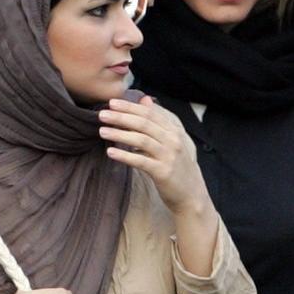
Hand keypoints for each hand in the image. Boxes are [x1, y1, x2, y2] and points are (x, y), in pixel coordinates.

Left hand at [100, 96, 209, 214]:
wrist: (191, 194)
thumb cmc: (178, 166)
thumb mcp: (172, 140)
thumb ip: (159, 121)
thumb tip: (145, 100)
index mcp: (175, 130)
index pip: (150, 113)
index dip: (130, 107)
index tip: (112, 102)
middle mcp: (173, 140)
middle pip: (144, 123)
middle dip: (121, 117)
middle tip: (102, 114)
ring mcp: (169, 156)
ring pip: (141, 140)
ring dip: (120, 134)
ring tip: (102, 131)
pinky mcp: (163, 172)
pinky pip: (141, 161)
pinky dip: (125, 156)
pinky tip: (111, 152)